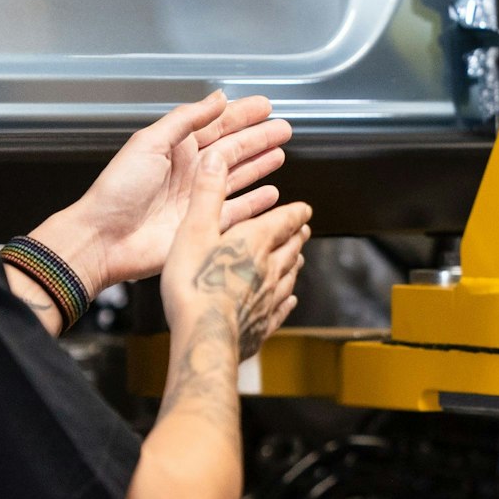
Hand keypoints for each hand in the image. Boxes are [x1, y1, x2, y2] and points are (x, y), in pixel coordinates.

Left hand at [43, 92, 291, 290]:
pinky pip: (237, 211)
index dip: (242, 115)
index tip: (265, 105)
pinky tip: (270, 194)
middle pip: (233, 150)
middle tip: (283, 128)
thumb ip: (185, 120)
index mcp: (176, 149)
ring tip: (280, 153)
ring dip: (259, 165)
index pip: (217, 125)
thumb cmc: (118, 191)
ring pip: (238, 177)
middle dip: (258, 138)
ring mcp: (198, 199)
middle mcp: (190, 172)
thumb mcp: (149, 143)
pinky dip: (255, 202)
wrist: (104, 238)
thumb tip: (217, 98)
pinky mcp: (203, 225)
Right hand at [161, 153, 310, 360]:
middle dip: (298, 236)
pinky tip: (289, 300)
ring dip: (295, 264)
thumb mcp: (194, 230)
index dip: (296, 212)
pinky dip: (287, 300)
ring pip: (290, 276)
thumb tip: (214, 161)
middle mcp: (269, 269)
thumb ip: (207, 195)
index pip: (284, 221)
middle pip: (291, 248)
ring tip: (298, 258)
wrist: (205, 338)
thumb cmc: (195, 286)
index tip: (304, 208)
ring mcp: (269, 299)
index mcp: (254, 242)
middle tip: (303, 229)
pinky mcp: (263, 325)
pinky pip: (281, 309)